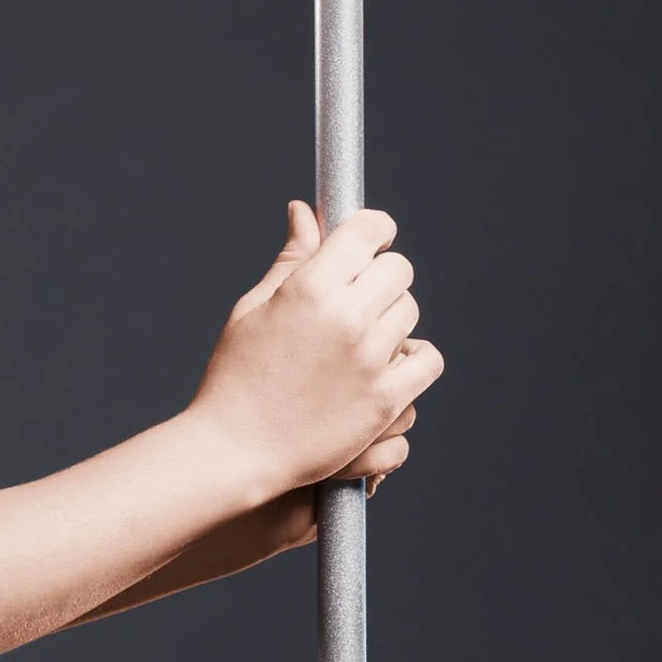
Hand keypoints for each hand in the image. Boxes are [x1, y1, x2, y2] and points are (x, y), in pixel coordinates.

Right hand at [191, 200, 443, 501]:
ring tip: (359, 339)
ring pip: (409, 313)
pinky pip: (427, 359)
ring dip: (390, 318)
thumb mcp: (254, 308)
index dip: (372, 230)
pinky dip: (413, 358)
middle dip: (380, 275)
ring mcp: (371, 360)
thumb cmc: (235, 377)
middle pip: (398, 270)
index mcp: (309, 287)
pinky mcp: (385, 399)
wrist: (234, 450)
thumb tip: (304, 211)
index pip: (368, 232)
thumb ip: (291, 258)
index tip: (368, 240)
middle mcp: (347, 318)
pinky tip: (387, 364)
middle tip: (356, 296)